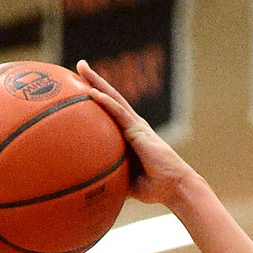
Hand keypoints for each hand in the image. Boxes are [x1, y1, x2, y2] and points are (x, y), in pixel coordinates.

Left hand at [76, 60, 191, 207]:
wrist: (174, 187)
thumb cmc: (154, 187)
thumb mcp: (127, 182)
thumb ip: (113, 178)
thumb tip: (95, 187)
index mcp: (130, 135)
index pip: (111, 111)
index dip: (98, 97)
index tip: (81, 86)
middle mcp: (133, 125)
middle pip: (111, 97)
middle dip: (94, 80)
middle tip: (79, 65)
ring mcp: (136, 125)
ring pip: (113, 98)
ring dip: (97, 82)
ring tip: (81, 67)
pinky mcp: (139, 131)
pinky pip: (119, 113)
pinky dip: (106, 102)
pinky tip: (93, 93)